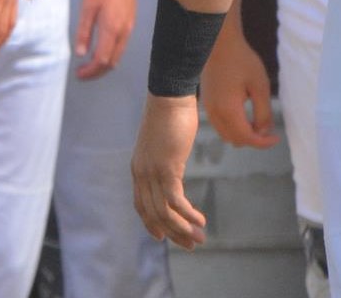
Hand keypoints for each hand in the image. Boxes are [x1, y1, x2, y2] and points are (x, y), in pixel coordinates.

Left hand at [73, 0, 136, 79]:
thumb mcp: (87, 7)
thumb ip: (83, 31)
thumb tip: (80, 53)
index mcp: (112, 29)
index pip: (102, 59)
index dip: (90, 71)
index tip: (78, 74)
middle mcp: (124, 32)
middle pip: (112, 62)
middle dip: (97, 72)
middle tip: (82, 74)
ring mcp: (129, 28)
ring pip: (118, 55)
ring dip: (104, 64)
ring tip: (89, 65)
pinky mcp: (130, 23)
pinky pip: (121, 46)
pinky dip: (111, 55)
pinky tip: (100, 51)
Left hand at [133, 93, 207, 249]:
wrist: (169, 95)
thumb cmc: (170, 116)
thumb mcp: (164, 143)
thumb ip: (165, 159)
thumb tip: (173, 167)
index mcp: (138, 168)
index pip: (141, 204)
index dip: (152, 223)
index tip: (164, 236)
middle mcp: (141, 173)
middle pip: (153, 213)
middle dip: (173, 232)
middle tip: (192, 244)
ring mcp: (152, 171)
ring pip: (164, 211)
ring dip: (183, 229)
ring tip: (200, 238)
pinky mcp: (166, 168)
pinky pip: (175, 201)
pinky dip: (188, 215)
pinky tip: (201, 220)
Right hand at [200, 29, 279, 147]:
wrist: (219, 43)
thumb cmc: (242, 61)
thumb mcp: (260, 86)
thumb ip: (263, 112)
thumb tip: (264, 132)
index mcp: (228, 110)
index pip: (247, 138)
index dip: (263, 143)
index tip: (277, 138)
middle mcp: (215, 113)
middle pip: (235, 140)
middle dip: (253, 139)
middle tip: (268, 128)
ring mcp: (208, 108)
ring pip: (225, 134)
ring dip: (242, 134)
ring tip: (256, 121)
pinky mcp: (206, 102)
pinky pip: (219, 124)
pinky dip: (232, 127)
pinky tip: (243, 114)